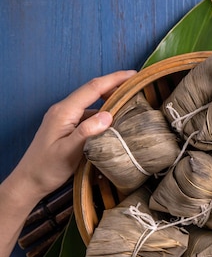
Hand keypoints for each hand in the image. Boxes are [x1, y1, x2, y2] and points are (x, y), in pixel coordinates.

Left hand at [12, 70, 135, 198]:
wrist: (29, 181)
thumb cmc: (47, 169)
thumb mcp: (68, 152)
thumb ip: (87, 132)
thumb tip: (108, 115)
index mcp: (64, 112)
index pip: (93, 88)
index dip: (114, 79)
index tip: (134, 75)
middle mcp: (64, 110)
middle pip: (92, 91)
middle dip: (115, 85)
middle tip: (137, 85)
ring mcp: (65, 118)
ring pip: (91, 103)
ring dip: (110, 99)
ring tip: (131, 100)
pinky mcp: (68, 126)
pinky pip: (88, 114)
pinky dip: (104, 112)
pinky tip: (114, 119)